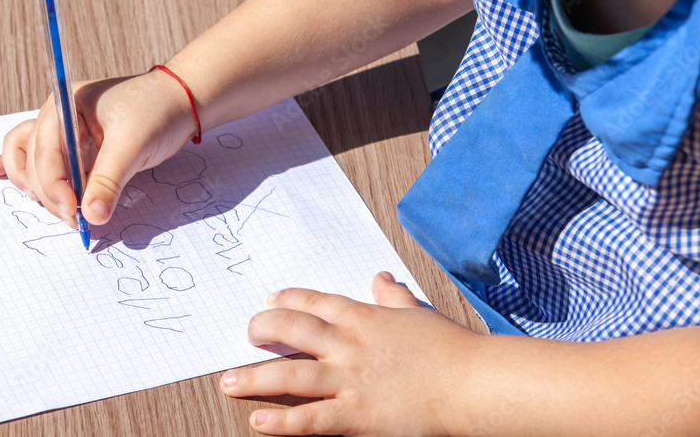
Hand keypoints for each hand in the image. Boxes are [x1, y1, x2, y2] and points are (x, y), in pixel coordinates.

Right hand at [0, 71, 198, 226]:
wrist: (181, 101)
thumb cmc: (158, 111)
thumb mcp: (134, 144)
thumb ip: (110, 179)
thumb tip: (91, 215)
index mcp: (66, 104)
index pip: (45, 150)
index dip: (53, 185)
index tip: (72, 211)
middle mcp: (57, 117)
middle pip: (32, 160)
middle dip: (50, 194)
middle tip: (76, 220)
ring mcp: (63, 133)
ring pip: (29, 161)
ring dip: (38, 189)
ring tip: (58, 210)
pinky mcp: (75, 148)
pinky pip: (41, 159)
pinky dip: (20, 170)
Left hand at [221, 272, 478, 435]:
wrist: (471, 383)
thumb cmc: (448, 348)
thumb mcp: (416, 313)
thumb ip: (393, 296)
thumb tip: (381, 277)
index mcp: (363, 318)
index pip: (315, 301)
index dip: (288, 298)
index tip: (269, 298)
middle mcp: (349, 345)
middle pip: (293, 329)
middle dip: (263, 328)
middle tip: (246, 333)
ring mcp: (350, 380)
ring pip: (292, 374)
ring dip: (256, 377)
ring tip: (228, 381)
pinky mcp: (357, 416)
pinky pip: (312, 419)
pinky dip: (283, 422)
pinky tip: (258, 421)